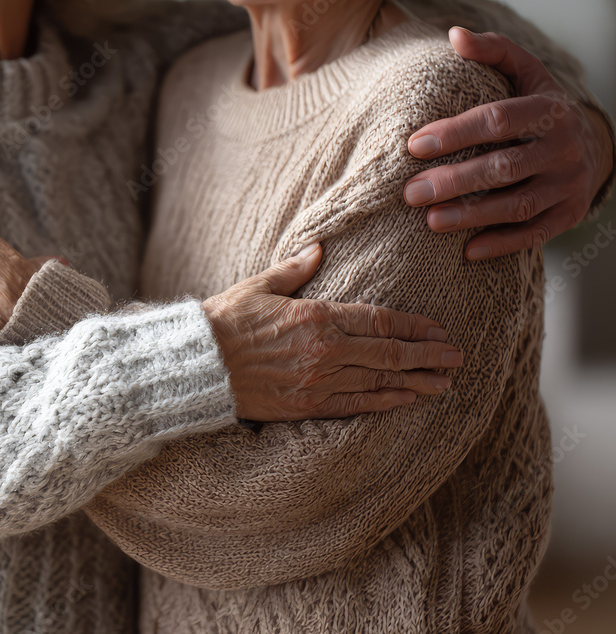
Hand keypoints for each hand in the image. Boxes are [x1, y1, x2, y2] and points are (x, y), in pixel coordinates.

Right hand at [202, 244, 462, 421]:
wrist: (198, 366)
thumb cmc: (225, 321)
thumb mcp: (259, 286)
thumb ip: (295, 269)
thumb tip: (318, 249)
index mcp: (317, 316)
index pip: (380, 320)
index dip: (415, 326)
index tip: (438, 329)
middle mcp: (326, 351)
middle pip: (390, 352)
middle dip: (428, 355)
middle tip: (457, 357)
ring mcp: (318, 381)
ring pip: (379, 381)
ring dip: (415, 382)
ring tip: (444, 383)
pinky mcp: (307, 406)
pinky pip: (355, 405)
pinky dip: (384, 403)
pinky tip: (405, 401)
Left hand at [403, 27, 614, 260]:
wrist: (591, 146)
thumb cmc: (538, 108)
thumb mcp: (525, 73)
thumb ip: (493, 51)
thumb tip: (454, 35)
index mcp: (549, 110)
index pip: (497, 120)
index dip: (454, 133)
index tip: (412, 146)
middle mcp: (563, 148)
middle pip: (503, 167)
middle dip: (453, 181)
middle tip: (410, 193)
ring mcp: (568, 184)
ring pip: (517, 205)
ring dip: (472, 215)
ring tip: (430, 222)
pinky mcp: (568, 214)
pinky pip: (534, 234)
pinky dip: (501, 244)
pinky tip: (466, 251)